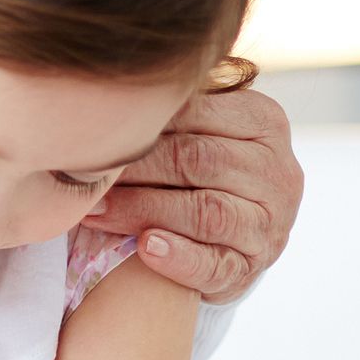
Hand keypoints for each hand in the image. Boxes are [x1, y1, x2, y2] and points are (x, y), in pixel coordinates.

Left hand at [81, 87, 301, 303]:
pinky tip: (144, 248)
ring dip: (143, 211)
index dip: (143, 125)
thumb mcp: (196, 128)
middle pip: (198, 161)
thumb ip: (168, 109)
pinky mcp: (252, 267)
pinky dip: (178, 257)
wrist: (224, 236)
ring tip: (96, 211)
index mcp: (263, 121)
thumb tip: (109, 92)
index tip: (94, 132)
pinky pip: (215, 264)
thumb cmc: (195, 169)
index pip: (197, 115)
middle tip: (83, 174)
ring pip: (205, 211)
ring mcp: (270, 223)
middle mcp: (277, 170)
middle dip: (135, 169)